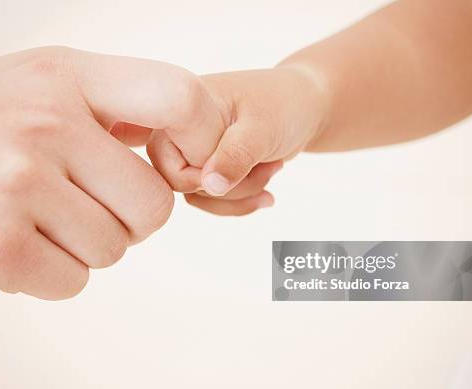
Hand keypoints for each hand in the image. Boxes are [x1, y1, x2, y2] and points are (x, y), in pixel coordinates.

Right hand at [0, 46, 221, 298]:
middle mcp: (45, 124)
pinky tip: (14, 244)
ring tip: (36, 220)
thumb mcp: (39, 85)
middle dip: (129, 220)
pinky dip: (50, 274)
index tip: (189, 166)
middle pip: (155, 206)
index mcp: (65, 78)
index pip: (178, 97)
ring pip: (114, 249)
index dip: (203, 138)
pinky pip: (73, 281)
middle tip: (84, 206)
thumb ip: (111, 105)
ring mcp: (19, 184)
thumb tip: (185, 138)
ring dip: (83, 247)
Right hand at [147, 66, 327, 215]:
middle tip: (266, 165)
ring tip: (273, 169)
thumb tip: (209, 186)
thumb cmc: (284, 104)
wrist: (306, 106)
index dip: (199, 174)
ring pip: (199, 194)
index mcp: (183, 108)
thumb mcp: (262, 128)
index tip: (242, 163)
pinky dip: (241, 200)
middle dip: (229, 186)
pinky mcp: (209, 165)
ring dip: (240, 194)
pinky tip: (267, 193)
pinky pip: (212, 197)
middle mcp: (182, 129)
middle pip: (182, 182)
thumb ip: (235, 155)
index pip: (165, 158)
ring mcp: (195, 149)